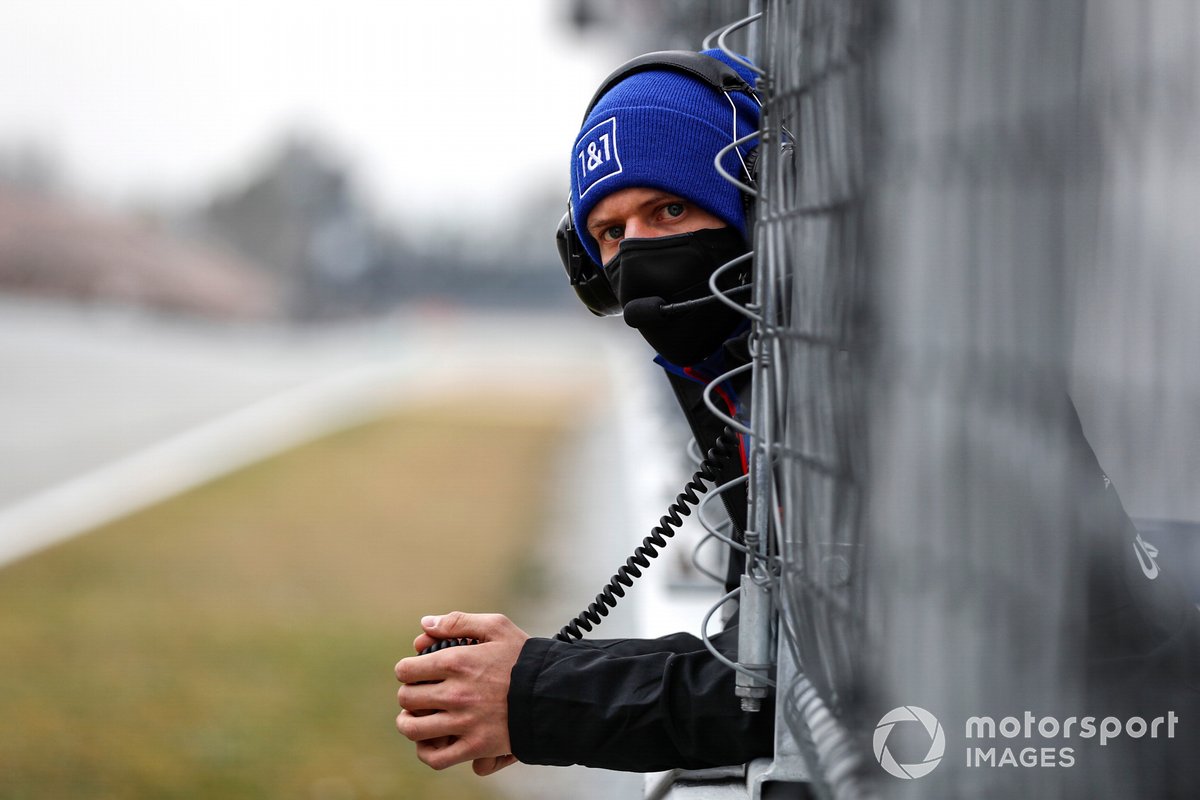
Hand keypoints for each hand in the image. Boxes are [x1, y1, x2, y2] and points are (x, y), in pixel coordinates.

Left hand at [395, 612, 528, 773]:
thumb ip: (458, 622)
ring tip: (415, 718)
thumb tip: (425, 625)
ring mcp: (463, 722)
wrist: (554, 693)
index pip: (406, 670)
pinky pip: (435, 757)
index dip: (408, 670)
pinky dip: (426, 751)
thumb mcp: (497, 627)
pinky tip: (430, 742)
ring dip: (409, 723)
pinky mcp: (475, 746)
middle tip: (420, 694)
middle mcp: (454, 693)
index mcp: (456, 661)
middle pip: (406, 698)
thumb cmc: (525, 658)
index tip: (417, 672)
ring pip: (413, 729)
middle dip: (409, 694)